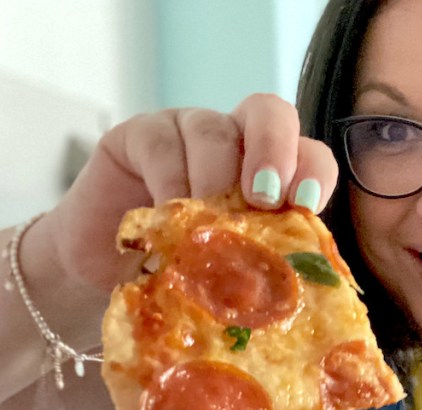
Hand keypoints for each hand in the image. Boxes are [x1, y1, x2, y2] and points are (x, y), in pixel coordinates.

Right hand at [39, 93, 339, 294]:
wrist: (108, 284)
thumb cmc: (182, 280)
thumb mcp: (232, 276)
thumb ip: (267, 264)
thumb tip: (308, 284)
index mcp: (272, 173)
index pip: (309, 154)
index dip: (313, 171)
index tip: (306, 205)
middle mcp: (235, 142)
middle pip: (269, 113)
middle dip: (273, 150)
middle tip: (263, 198)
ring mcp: (187, 132)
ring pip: (214, 132)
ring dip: (215, 179)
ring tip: (206, 226)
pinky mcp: (139, 134)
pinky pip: (162, 144)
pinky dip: (169, 182)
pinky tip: (167, 217)